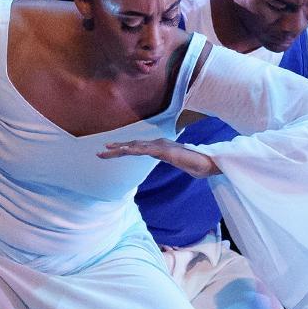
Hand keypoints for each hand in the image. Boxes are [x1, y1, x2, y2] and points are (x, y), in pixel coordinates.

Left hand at [96, 135, 217, 176]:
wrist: (208, 163)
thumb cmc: (196, 164)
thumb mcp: (181, 164)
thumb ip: (175, 161)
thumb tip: (178, 163)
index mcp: (159, 147)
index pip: (137, 148)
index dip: (123, 149)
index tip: (108, 152)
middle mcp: (158, 144)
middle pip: (132, 145)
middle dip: (115, 149)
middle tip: (98, 153)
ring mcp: (161, 146)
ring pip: (136, 146)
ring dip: (119, 149)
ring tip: (105, 151)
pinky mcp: (165, 150)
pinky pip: (146, 150)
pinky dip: (133, 149)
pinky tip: (124, 150)